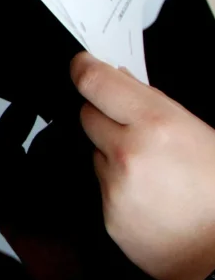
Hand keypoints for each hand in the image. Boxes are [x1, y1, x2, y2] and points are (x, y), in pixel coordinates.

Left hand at [72, 51, 214, 279]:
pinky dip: (117, 185)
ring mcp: (114, 186)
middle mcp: (128, 153)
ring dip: (111, 153)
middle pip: (86, 114)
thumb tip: (123, 80)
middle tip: (131, 125)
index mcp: (156, 124)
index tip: (80, 64)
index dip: (83, 68)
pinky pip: (100, 186)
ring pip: (94, 152)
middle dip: (103, 114)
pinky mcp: (106, 214)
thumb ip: (155, 104)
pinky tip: (148, 194)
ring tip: (152, 169)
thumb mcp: (199, 132)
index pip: (95, 82)